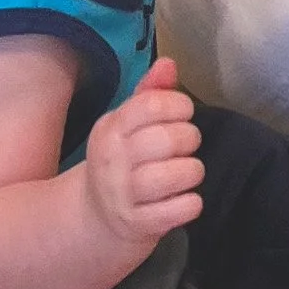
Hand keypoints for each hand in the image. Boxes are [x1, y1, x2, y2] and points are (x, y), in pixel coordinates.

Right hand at [82, 57, 202, 251]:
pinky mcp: (138, 224)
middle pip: (169, 139)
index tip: (183, 114)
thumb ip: (151, 93)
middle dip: (189, 139)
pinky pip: (181, 209)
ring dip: (192, 171)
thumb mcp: (129, 124)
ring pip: (178, 174)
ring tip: (185, 172)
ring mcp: (124, 195)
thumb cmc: (124, 161)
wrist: (96, 217)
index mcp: (111, 129)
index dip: (179, 105)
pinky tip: (183, 199)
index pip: (152, 105)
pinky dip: (191, 203)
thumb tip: (168, 63)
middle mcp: (113, 161)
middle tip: (185, 146)